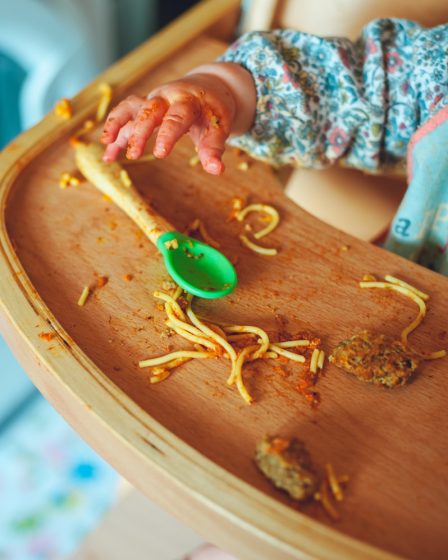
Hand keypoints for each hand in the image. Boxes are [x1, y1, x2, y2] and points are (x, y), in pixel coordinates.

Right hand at [101, 62, 255, 174]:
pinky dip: (115, 129)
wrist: (207, 88)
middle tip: (133, 155)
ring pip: (131, 108)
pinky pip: (125, 114)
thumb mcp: (219, 127)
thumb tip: (217, 170)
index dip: (167, 135)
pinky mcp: (144, 106)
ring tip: (107, 146)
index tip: (160, 154)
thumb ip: (214, 148)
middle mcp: (166, 98)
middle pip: (149, 111)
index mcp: (188, 101)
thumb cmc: (212, 111)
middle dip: (139, 132)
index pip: (176, 118)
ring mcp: (153, 100)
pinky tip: (108, 151)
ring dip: (117, 125)